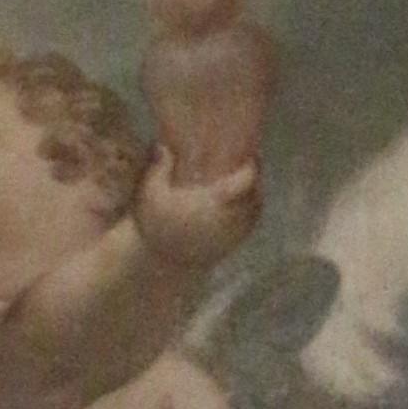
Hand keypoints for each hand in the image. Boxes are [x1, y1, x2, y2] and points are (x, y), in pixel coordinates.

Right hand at [135, 148, 260, 270]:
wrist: (162, 263)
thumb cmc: (156, 225)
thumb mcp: (151, 193)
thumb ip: (159, 168)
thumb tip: (163, 145)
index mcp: (214, 201)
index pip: (247, 181)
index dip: (253, 166)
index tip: (250, 154)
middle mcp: (229, 217)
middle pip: (256, 194)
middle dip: (255, 178)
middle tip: (248, 163)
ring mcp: (233, 234)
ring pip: (255, 210)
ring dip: (255, 194)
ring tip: (247, 180)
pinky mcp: (231, 246)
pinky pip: (250, 225)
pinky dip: (252, 211)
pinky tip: (243, 203)